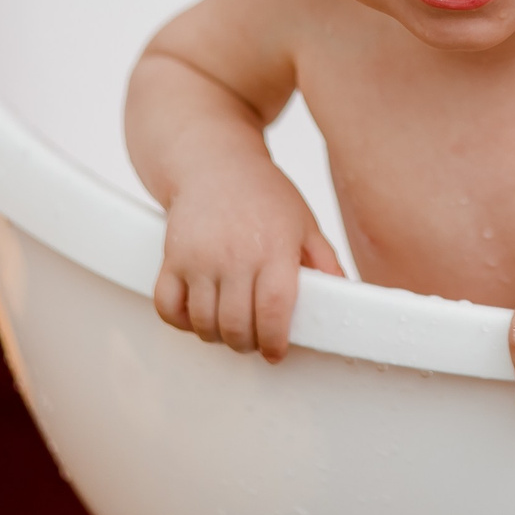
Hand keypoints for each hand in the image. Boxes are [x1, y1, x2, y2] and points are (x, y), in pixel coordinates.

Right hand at [153, 163, 341, 361]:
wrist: (213, 161)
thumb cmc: (263, 193)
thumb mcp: (304, 222)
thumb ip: (324, 261)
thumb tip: (346, 297)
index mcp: (273, 248)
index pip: (272, 311)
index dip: (274, 342)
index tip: (276, 352)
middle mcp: (233, 255)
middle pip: (236, 325)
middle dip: (247, 344)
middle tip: (254, 342)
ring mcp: (198, 258)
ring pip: (203, 323)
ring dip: (217, 337)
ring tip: (230, 329)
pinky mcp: (171, 258)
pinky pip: (168, 307)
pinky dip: (181, 322)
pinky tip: (198, 317)